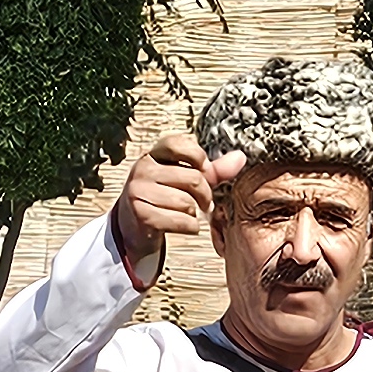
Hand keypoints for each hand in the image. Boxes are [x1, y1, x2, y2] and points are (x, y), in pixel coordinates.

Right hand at [112, 131, 241, 280]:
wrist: (133, 226)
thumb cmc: (161, 198)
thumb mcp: (184, 178)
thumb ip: (212, 170)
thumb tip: (239, 158)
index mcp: (154, 154)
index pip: (180, 144)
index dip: (198, 158)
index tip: (202, 171)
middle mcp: (143, 169)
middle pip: (193, 178)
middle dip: (204, 195)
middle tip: (203, 203)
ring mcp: (139, 190)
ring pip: (187, 202)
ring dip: (194, 213)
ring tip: (187, 214)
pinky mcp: (141, 213)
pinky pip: (181, 220)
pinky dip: (189, 227)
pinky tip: (184, 225)